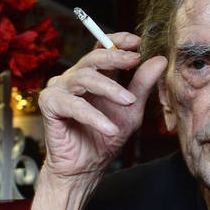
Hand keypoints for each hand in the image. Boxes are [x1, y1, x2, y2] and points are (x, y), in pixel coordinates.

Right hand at [39, 32, 166, 182]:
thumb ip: (142, 84)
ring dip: (110, 89)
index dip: (117, 41)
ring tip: (129, 102)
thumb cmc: (104, 140)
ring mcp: (59, 89)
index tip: (137, 42)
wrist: (85, 169)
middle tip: (135, 60)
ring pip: (85, 78)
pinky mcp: (49, 105)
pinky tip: (110, 129)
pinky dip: (94, 117)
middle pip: (93, 58)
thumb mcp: (131, 110)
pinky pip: (74, 105)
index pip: (101, 48)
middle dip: (115, 57)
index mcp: (92, 76)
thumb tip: (159, 60)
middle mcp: (73, 78)